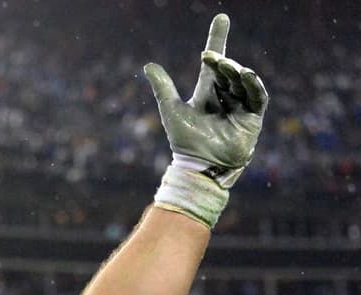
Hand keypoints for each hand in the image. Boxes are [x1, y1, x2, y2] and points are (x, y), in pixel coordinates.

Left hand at [144, 14, 267, 188]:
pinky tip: (246, 76)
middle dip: (222, 62)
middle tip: (210, 55)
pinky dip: (253, 85)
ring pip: (242, 81)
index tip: (221, 18)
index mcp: (207, 92)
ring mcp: (241, 105)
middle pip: (228, 70)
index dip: (217, 40)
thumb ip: (162, 87)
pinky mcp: (253, 117)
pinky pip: (257, 97)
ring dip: (235, 72)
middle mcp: (226, 96)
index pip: (214, 62)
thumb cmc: (185, 140)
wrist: (200, 165)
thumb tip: (148, 64)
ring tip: (226, 67)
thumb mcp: (172, 109)